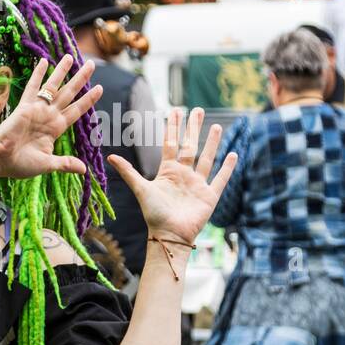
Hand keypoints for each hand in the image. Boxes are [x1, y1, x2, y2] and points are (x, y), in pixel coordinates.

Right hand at [0, 55, 102, 179]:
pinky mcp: (25, 106)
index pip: (76, 110)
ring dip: (62, 71)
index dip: (88, 99)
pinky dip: (38, 74)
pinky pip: (33, 87)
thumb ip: (65, 164)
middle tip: (91, 64)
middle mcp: (48, 116)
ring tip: (71, 56)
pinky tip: (44, 61)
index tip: (100, 88)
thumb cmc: (19, 164)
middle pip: (69, 93)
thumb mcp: (47, 165)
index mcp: (55, 129)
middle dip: (81, 79)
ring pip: (53, 86)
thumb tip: (83, 170)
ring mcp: (37, 109)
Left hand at [107, 106, 237, 246]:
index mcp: (168, 172)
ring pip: (207, 158)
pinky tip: (233, 154)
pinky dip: (227, 168)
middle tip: (198, 110)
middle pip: (190, 146)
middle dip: (193, 128)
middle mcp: (184, 175)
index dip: (172, 128)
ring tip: (217, 126)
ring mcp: (198, 184)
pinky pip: (220, 179)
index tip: (175, 111)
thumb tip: (111, 156)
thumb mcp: (140, 189)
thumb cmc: (153, 214)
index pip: (171, 144)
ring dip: (212, 143)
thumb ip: (128, 172)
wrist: (169, 234)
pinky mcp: (210, 195)